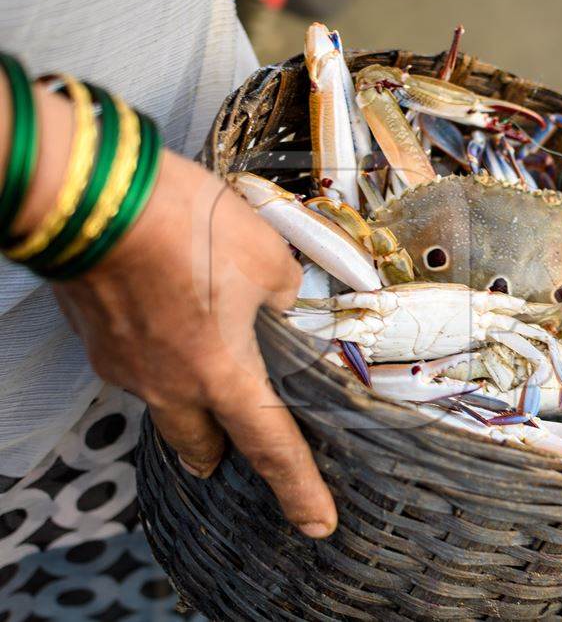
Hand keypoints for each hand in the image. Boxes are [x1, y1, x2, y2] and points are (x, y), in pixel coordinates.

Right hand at [51, 152, 337, 538]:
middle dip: (223, 451)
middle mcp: (167, 384)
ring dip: (188, 397)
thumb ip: (284, 291)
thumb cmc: (181, 224)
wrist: (90, 194)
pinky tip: (171, 320)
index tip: (316, 523)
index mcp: (221, 373)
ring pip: (164, 405)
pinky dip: (160, 357)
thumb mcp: (266, 253)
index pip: (270, 448)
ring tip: (207, 361)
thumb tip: (280, 299)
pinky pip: (137, 366)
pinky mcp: (96, 338)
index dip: (299, 489)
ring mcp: (123, 365)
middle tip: (237, 445)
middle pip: (201, 444)